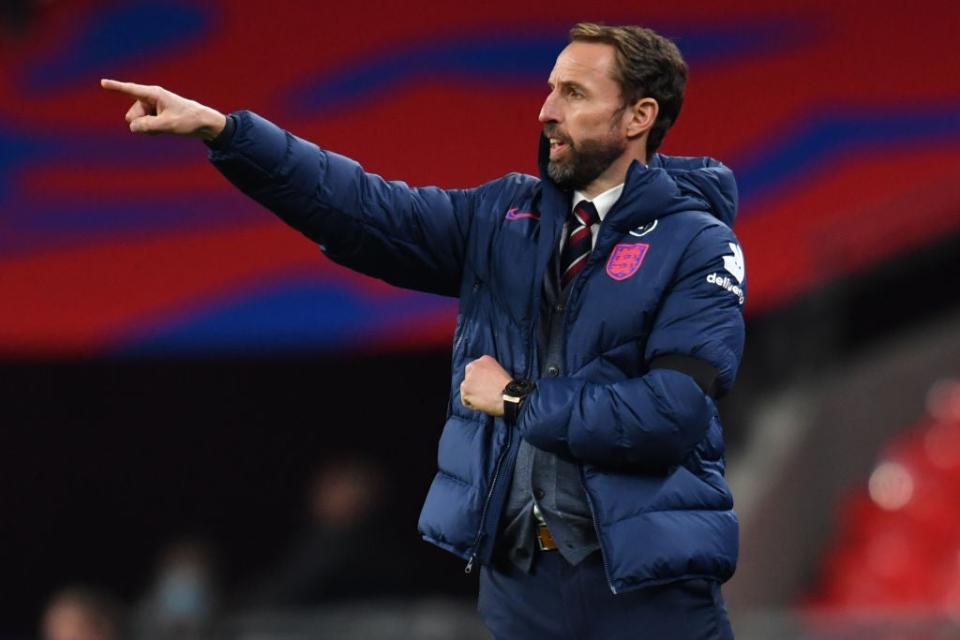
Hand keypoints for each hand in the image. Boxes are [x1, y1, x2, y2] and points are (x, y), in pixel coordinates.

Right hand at [100, 79, 226, 140]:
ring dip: (149, 128)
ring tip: (167, 126)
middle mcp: (150, 98)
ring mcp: (152, 107)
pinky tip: (166, 128)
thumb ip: (148, 126)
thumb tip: (132, 127)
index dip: (115, 86)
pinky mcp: (154, 115)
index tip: (102, 82)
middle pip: (133, 116)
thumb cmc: (188, 120)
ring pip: (139, 123)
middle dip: (142, 124)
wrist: (203, 123)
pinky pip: (145, 126)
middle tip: (162, 125)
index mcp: (154, 94)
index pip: (130, 90)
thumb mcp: (168, 125)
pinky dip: (153, 130)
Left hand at [460, 355, 511, 416]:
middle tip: (484, 393)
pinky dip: (472, 404)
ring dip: (473, 395)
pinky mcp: (465, 388)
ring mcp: (468, 377)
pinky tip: (482, 404)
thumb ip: (488, 372)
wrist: (509, 397)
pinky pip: (465, 399)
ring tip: (486, 399)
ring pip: (466, 388)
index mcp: (485, 359)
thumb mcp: (500, 372)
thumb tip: (482, 380)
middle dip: (474, 384)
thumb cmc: (509, 388)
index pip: (476, 368)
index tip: (486, 384)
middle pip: (469, 376)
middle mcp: (474, 365)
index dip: (480, 378)